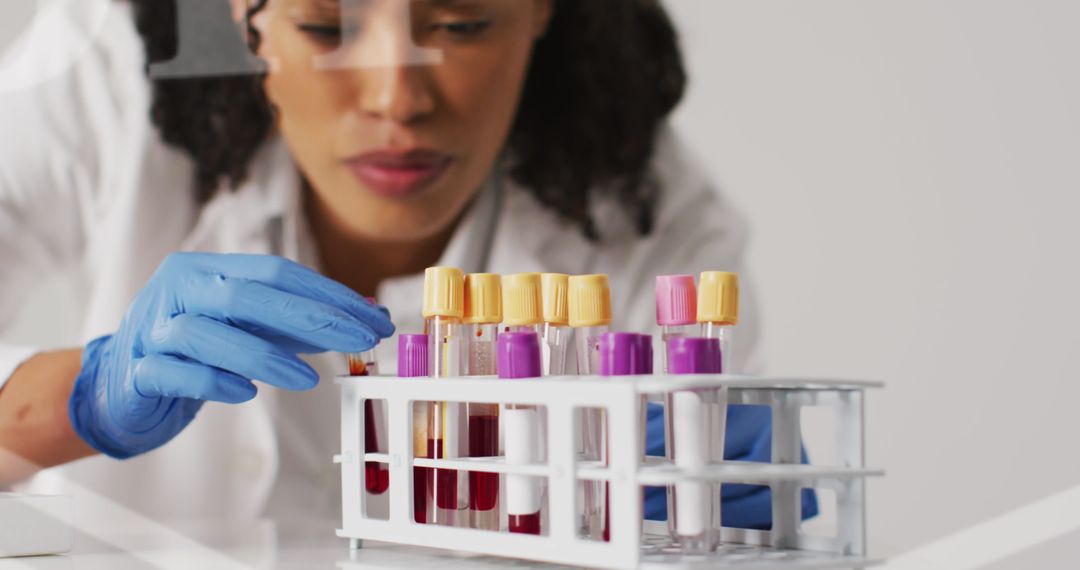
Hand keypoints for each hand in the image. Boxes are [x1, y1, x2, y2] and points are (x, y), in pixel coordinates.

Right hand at [69, 253, 393, 458]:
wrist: (120, 387)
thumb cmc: (196, 352)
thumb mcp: (250, 330)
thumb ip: (297, 324)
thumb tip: (365, 318)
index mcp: (208, 270)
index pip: (276, 273)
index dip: (328, 294)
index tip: (373, 318)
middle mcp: (179, 290)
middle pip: (247, 296)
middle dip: (311, 319)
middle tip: (359, 340)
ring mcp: (154, 328)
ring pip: (208, 332)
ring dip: (264, 356)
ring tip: (308, 378)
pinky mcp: (138, 371)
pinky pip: (176, 373)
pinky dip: (213, 381)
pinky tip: (245, 393)